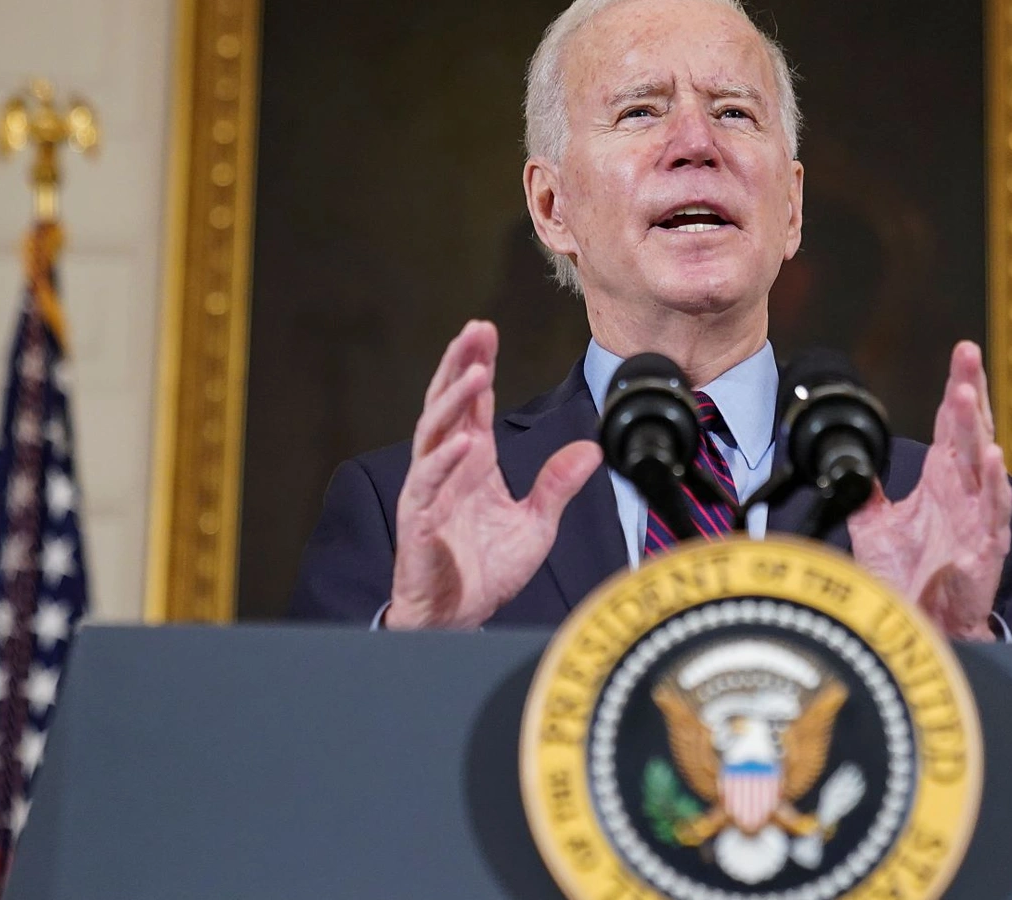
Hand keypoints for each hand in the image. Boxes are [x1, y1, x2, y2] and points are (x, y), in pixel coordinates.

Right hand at [386, 321, 601, 629]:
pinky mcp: (420, 522)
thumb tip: (592, 450)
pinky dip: (444, 463)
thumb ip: (557, 485)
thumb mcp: (537, 525)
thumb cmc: (487, 571)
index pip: (473, 405)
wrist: (459, 618)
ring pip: (433, 435)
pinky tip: (463, 443)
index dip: (478, 365)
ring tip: (473, 372)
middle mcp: (447, 469)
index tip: (487, 330)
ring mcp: (429, 492)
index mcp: (473, 463)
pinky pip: (428, 486)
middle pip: (448, 405)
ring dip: (452, 402)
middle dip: (460, 365)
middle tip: (475, 330)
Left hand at [848, 341, 1011, 640]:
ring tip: (968, 397)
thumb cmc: (905, 576)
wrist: (915, 623)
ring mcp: (978, 517)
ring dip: (976, 430)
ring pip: (982, 465)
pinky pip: (993, 512)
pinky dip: (992, 485)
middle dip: (970, 392)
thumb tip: (850, 462)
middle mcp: (963, 491)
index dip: (957, 387)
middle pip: (969, 431)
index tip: (962, 352)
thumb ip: (865, 490)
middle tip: (968, 356)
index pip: (951, 423)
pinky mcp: (984, 548)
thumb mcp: (873, 525)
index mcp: (941, 479)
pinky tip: (991, 458)